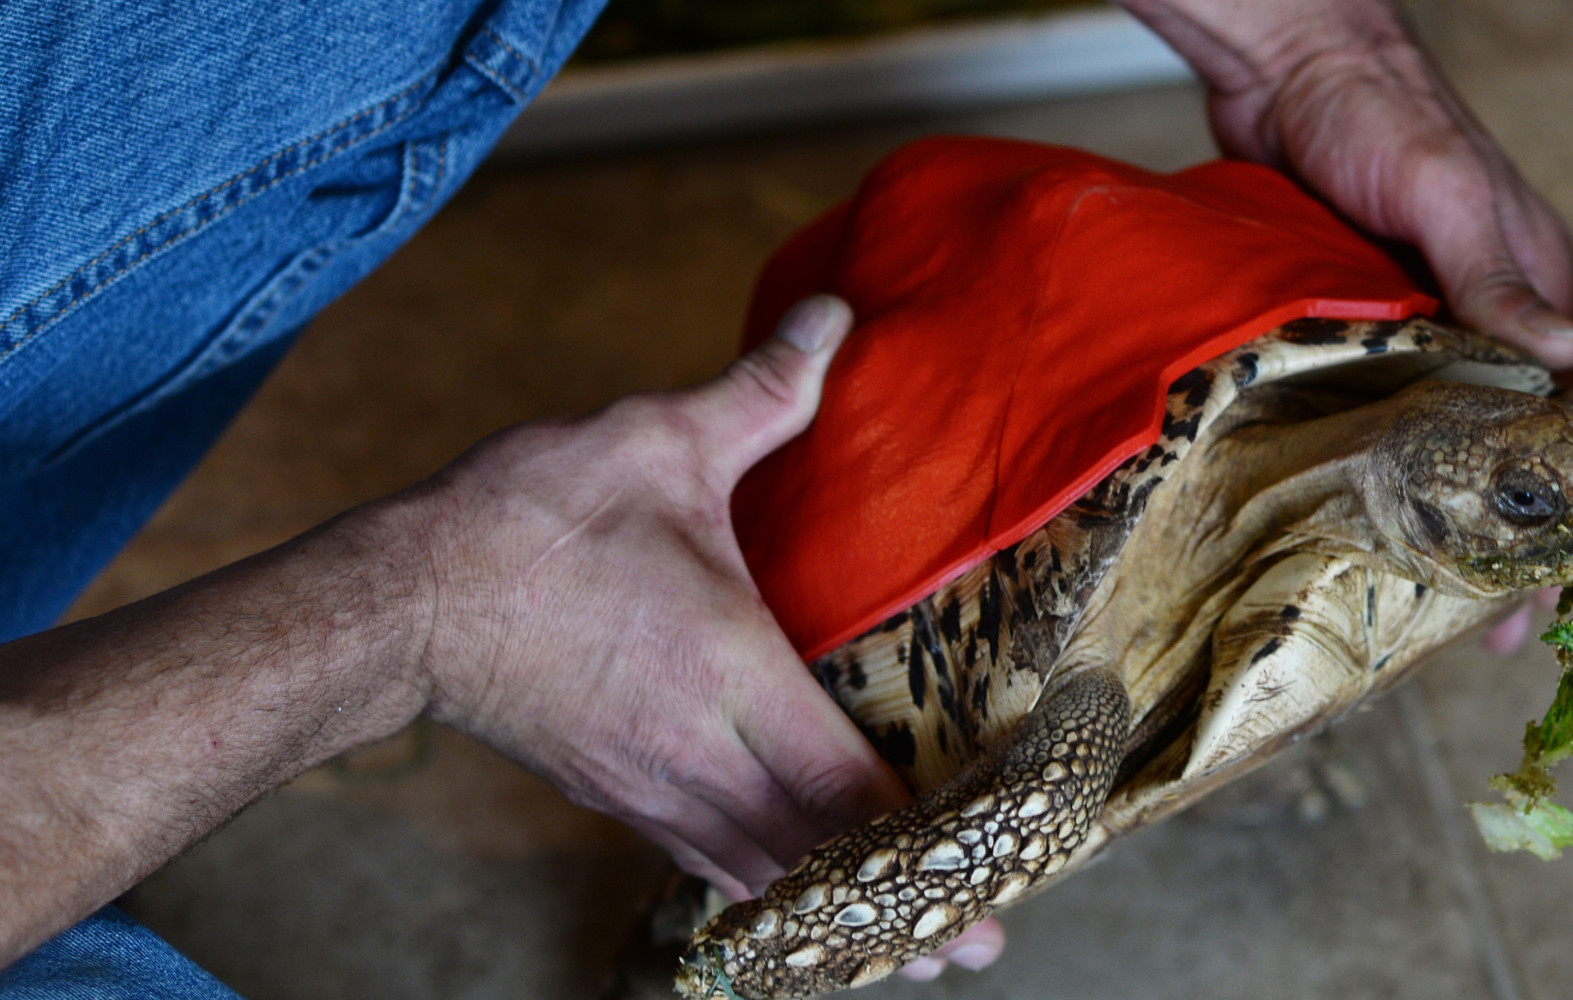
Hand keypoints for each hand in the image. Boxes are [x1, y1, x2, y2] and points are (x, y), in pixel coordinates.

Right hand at [398, 295, 1000, 970]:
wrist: (399, 600)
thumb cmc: (528, 522)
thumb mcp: (654, 444)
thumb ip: (758, 394)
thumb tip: (832, 320)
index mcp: (728, 675)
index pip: (846, 787)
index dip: (921, 845)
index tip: (984, 887)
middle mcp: (697, 754)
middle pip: (817, 860)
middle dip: (899, 915)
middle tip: (974, 951)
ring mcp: (649, 789)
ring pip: (761, 877)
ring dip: (834, 920)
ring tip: (902, 956)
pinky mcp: (612, 796)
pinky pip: (705, 864)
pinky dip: (763, 892)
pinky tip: (785, 901)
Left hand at [1117, 0, 1572, 653]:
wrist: (1283, 69)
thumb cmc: (1380, 113)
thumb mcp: (1445, 192)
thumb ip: (1495, 276)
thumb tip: (1568, 358)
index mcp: (1533, 290)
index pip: (1568, 419)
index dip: (1558, 511)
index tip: (1538, 598)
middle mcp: (1479, 320)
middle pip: (1493, 446)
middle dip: (1483, 536)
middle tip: (1456, 628)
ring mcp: (1411, 326)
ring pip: (1424, 438)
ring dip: (1416, 509)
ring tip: (1395, 596)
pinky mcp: (1349, 324)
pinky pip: (1363, 407)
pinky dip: (1361, 462)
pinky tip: (1336, 518)